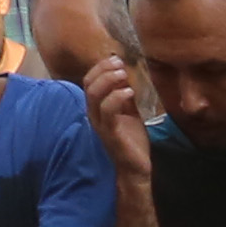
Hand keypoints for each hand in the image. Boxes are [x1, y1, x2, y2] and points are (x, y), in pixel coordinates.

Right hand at [83, 52, 151, 178]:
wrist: (135, 167)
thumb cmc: (131, 140)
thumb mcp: (129, 112)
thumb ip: (125, 94)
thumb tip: (127, 73)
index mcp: (97, 107)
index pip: (90, 80)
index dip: (101, 67)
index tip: (117, 58)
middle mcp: (94, 114)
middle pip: (89, 84)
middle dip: (103, 69)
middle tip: (120, 62)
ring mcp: (100, 124)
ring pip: (95, 95)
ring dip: (109, 80)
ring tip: (124, 74)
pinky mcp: (110, 133)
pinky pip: (108, 111)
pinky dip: (117, 98)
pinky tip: (130, 92)